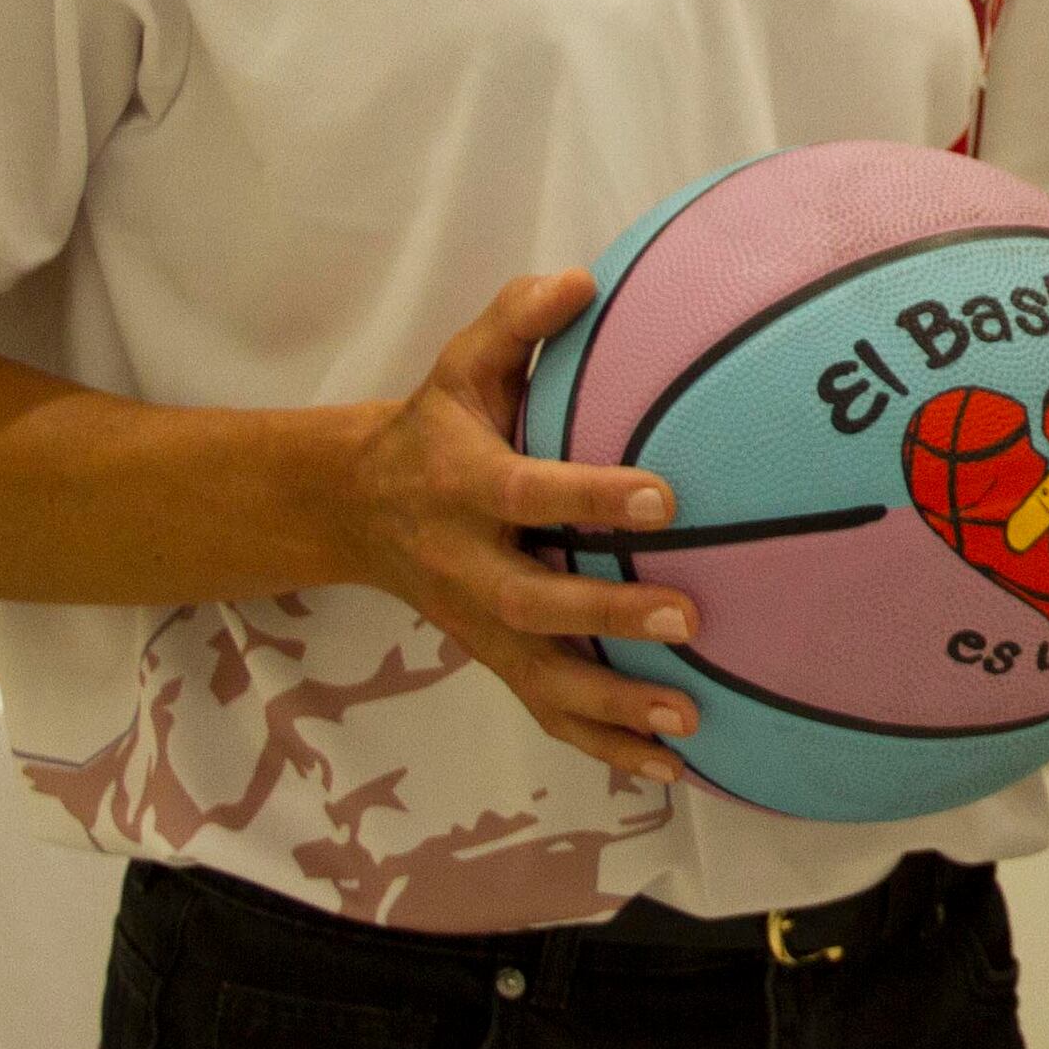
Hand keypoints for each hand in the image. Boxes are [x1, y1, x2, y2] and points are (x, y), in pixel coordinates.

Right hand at [325, 271, 700, 786]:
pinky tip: (672, 769)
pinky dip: (605, 747)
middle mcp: (467, 563)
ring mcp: (481, 624)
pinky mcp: (496, 660)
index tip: (665, 496)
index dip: (591, 498)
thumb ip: (516, 320)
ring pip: (542, 678)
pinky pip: (549, 714)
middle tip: (689, 618)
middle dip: (608, 615)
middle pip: (534, 602)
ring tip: (688, 720)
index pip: (527, 493)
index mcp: (462, 484)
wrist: (359, 507)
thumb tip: (582, 279)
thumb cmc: (438, 424)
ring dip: (614, 706)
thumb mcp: (463, 362)